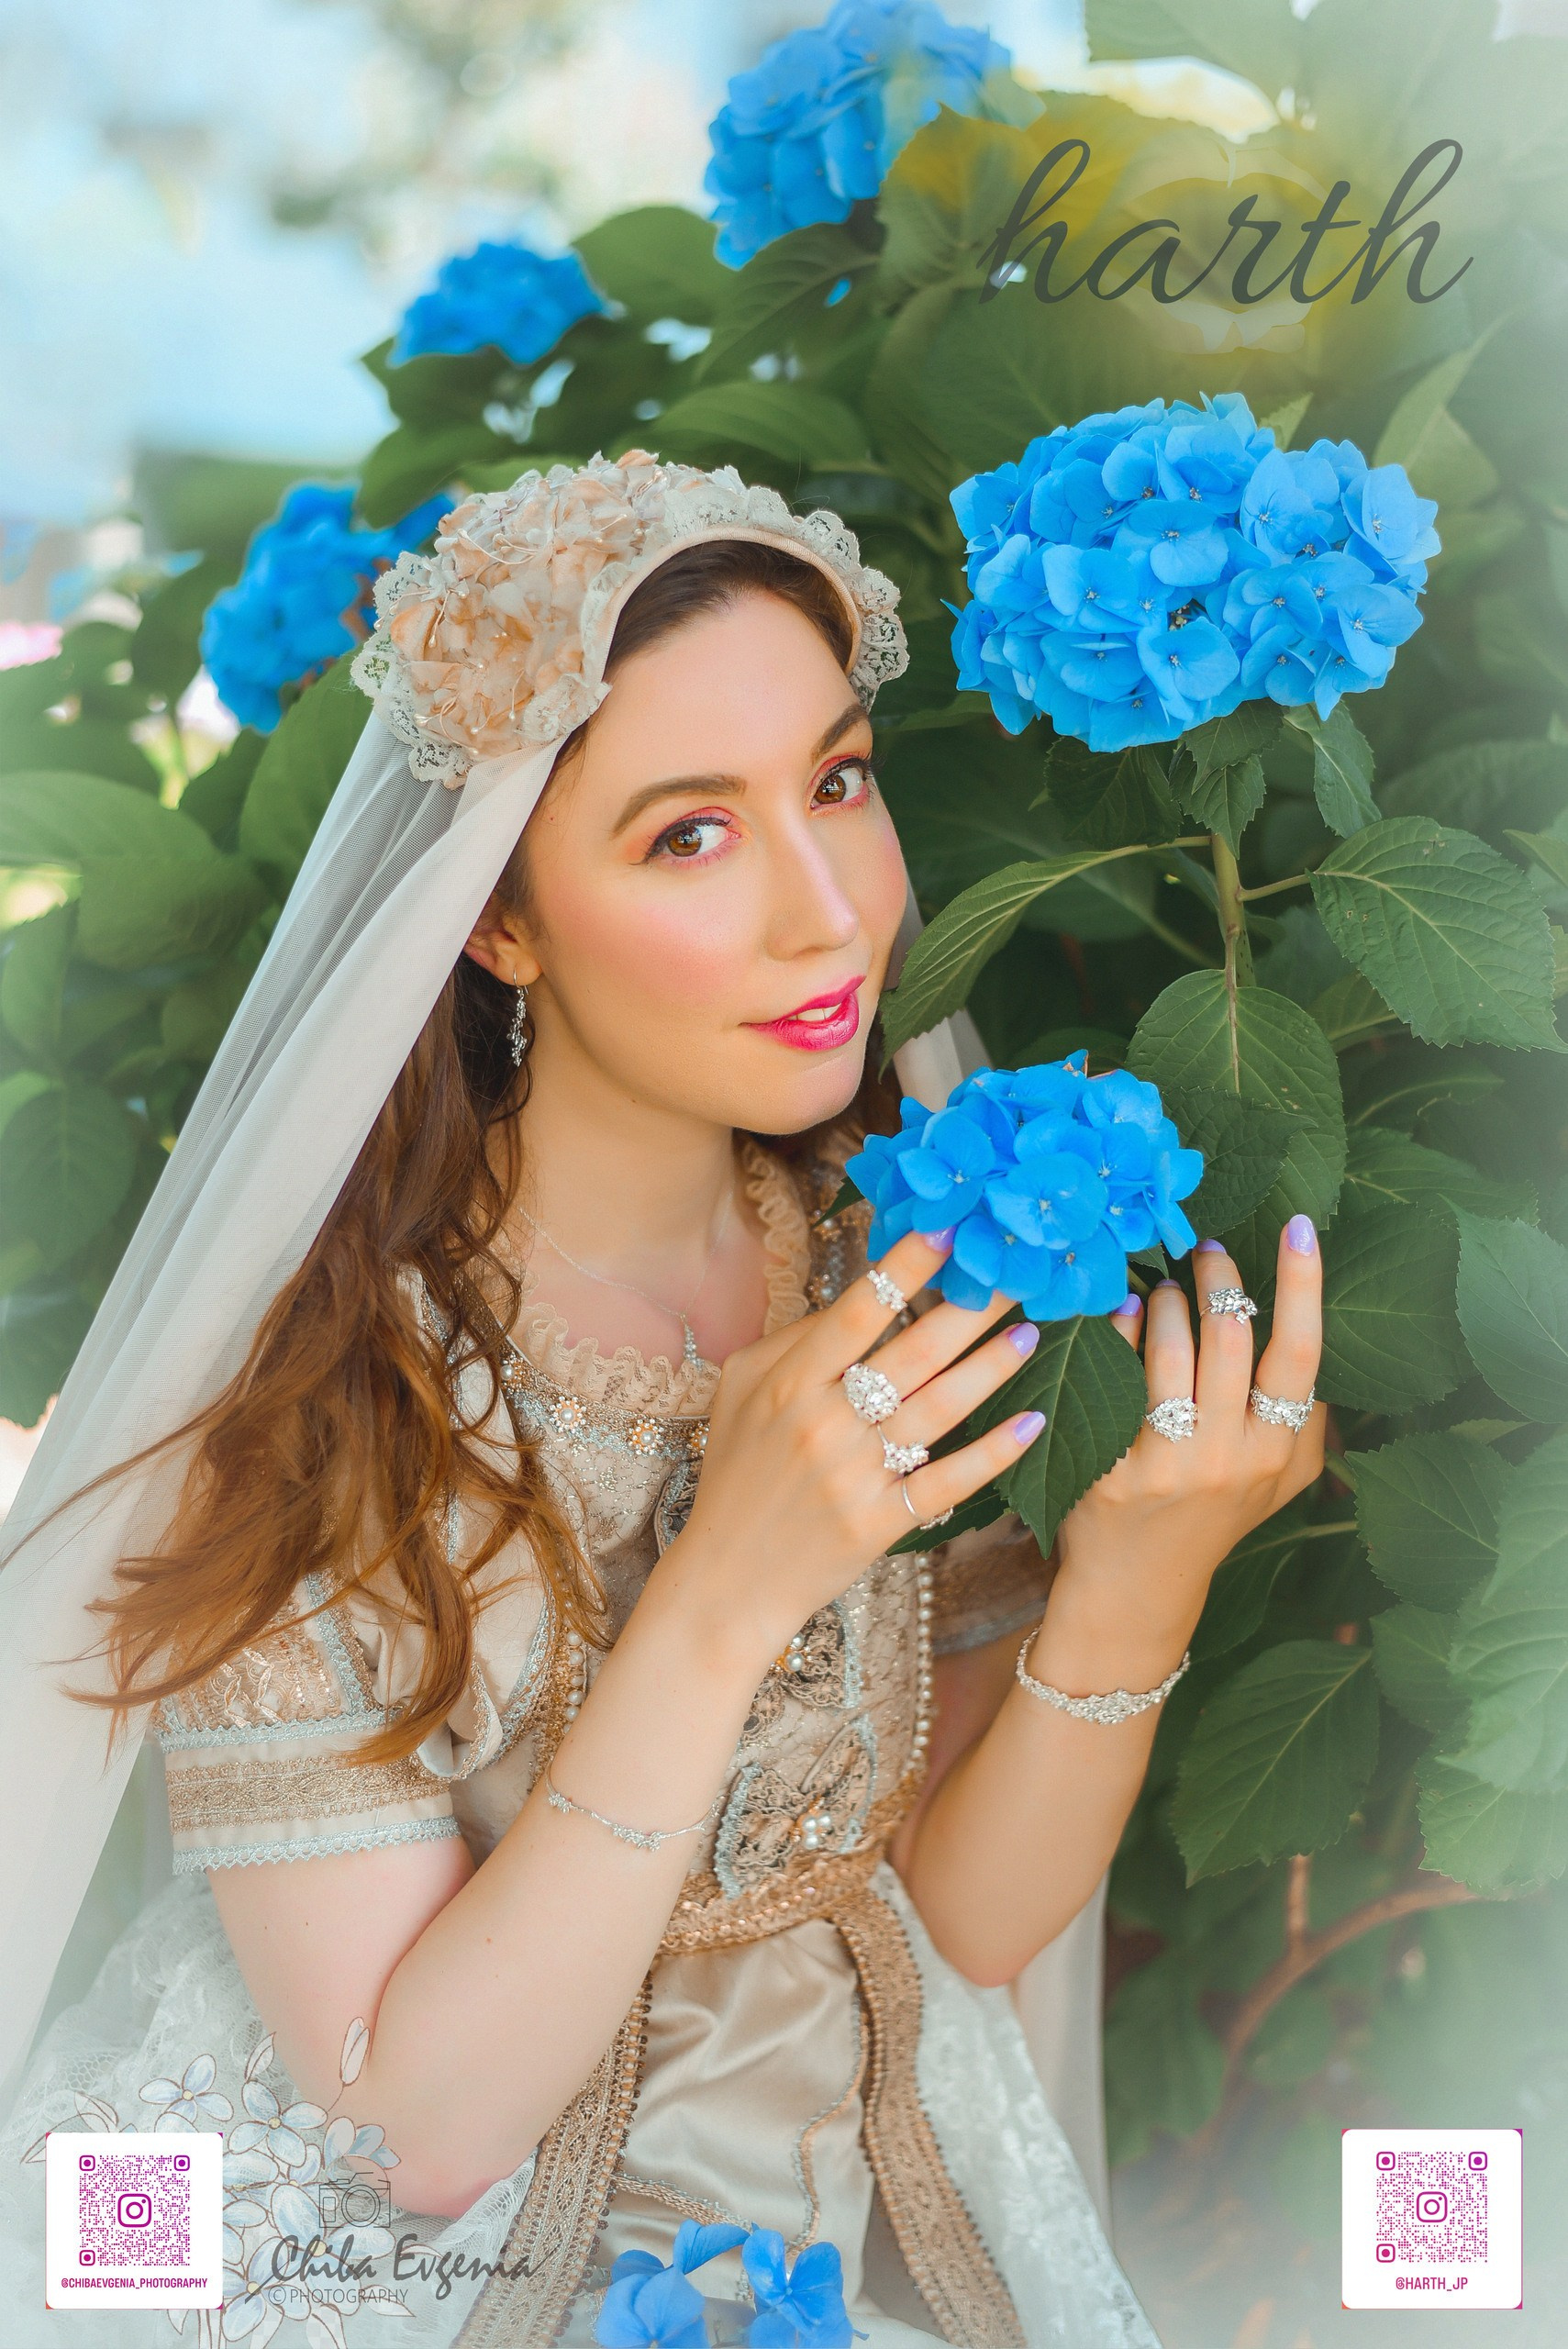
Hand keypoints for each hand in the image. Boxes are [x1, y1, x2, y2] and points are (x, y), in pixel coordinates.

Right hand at [662, 1228, 1045, 1661]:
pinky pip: (947, 1481)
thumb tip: (861, 1297)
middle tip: (1020, 1275)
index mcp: (788, 1383)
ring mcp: (854, 1476)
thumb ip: (795, 1342)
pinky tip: (1031, 1424)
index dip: (907, 1267)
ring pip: (938, 1411)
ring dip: (991, 1369)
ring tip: (1031, 1334)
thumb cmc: (737, 1475)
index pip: (858, 1311)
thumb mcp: (741, 1394)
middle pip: (913, 1354)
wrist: (725, 1579)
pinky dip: (992, 1454)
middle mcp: (824, 1423)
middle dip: (971, 1309)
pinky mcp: (879, 1523)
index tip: (950, 1230)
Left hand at [1043, 1218, 1326, 1686]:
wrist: (1138, 1587)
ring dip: (1164, 1300)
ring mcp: (1167, 1464)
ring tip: (1160, 1289)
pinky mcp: (1110, 1468)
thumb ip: (1305, 1421)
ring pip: (1170, 1348)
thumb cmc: (1212, 1517)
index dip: (1303, 1285)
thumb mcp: (1278, 1482)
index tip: (1300, 1226)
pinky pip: (1114, 1376)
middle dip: (1216, 1277)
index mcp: (1277, 1453)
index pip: (1300, 1354)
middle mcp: (1228, 1457)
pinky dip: (1116, 1331)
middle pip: (1230, 1337)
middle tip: (1205, 1250)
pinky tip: (1117, 1313)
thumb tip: (1309, 1336)